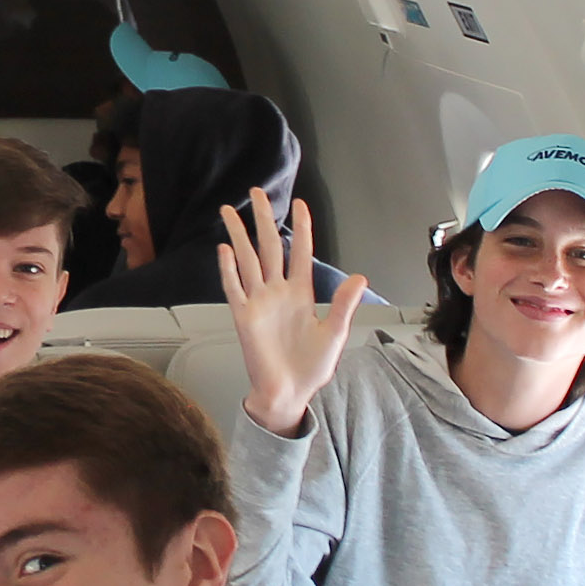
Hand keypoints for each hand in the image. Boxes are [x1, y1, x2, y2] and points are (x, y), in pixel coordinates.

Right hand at [218, 190, 369, 436]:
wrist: (289, 392)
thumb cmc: (311, 367)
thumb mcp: (335, 334)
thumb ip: (343, 305)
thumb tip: (359, 278)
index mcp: (301, 293)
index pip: (299, 253)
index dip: (300, 228)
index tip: (299, 204)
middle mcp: (278, 292)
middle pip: (268, 247)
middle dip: (262, 220)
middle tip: (256, 193)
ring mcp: (259, 303)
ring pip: (247, 261)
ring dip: (239, 236)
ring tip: (229, 211)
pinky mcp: (244, 318)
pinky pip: (234, 288)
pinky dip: (228, 269)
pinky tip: (225, 250)